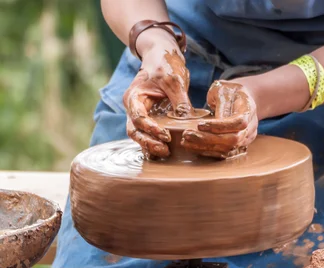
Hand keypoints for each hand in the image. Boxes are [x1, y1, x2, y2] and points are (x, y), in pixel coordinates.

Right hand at [123, 34, 191, 157]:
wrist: (162, 56)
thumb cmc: (165, 64)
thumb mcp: (174, 80)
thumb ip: (180, 100)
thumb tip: (188, 120)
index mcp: (134, 97)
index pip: (138, 117)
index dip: (150, 129)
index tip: (166, 135)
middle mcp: (133, 108)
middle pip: (134, 130)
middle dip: (148, 142)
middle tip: (165, 151)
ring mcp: (140, 113)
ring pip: (139, 135)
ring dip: (150, 145)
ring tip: (166, 153)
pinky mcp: (150, 117)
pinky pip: (148, 133)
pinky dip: (154, 142)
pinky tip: (166, 151)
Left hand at [181, 81, 257, 158]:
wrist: (242, 99)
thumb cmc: (230, 91)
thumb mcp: (224, 89)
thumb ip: (220, 103)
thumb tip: (214, 121)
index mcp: (249, 110)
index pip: (238, 122)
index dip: (220, 126)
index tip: (200, 124)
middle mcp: (251, 127)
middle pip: (233, 140)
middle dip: (209, 140)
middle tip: (187, 135)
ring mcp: (246, 138)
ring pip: (228, 149)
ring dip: (205, 147)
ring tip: (185, 142)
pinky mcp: (238, 146)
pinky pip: (224, 152)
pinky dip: (208, 151)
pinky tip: (193, 146)